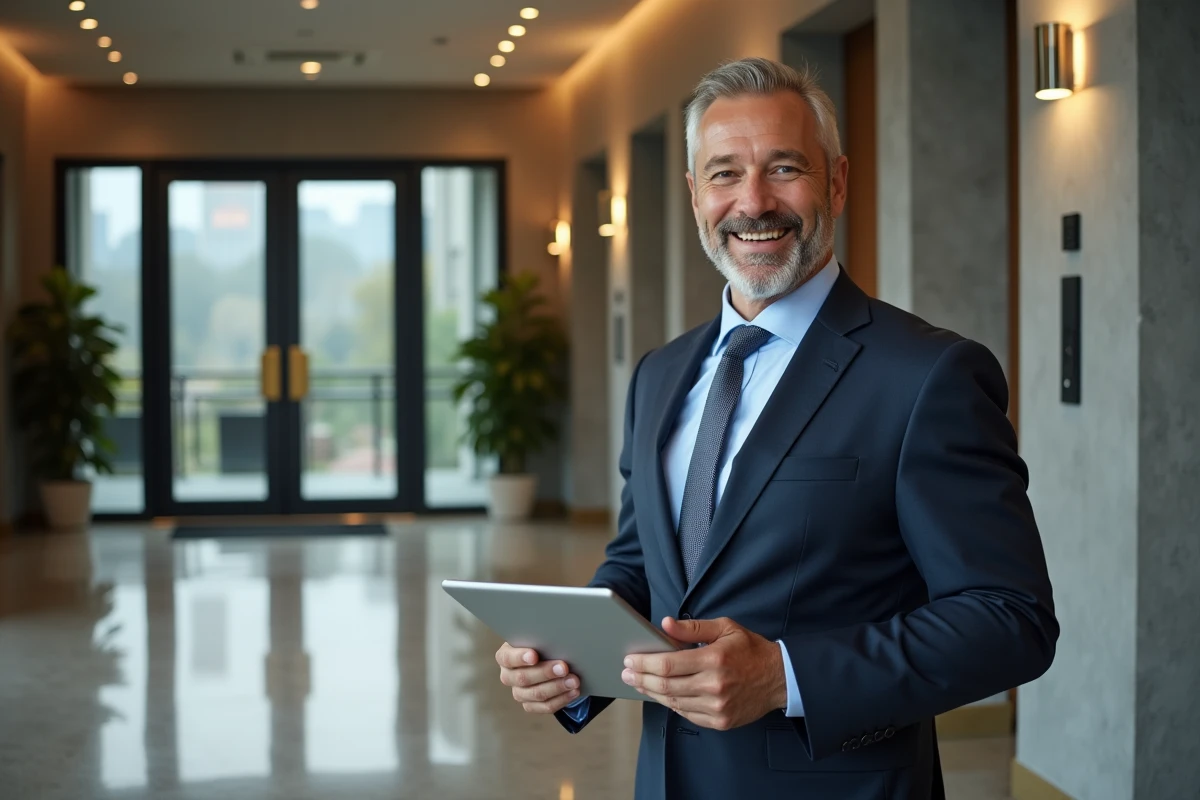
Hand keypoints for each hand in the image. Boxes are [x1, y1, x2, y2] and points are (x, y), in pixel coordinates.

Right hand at [495, 642, 581, 713]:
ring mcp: (519, 693)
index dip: (519, 657)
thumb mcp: (538, 638)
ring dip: (557, 687)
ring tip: (573, 681)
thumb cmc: (541, 644)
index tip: (534, 655)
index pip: (507, 658)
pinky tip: (573, 692)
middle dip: (545, 672)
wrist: (548, 659)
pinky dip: (562, 699)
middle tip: (563, 667)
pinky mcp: (531, 705)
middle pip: (523, 678)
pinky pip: (545, 706)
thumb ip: (541, 639)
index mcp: (505, 656)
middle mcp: (509, 676)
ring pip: (536, 694)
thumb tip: (556, 638)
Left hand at [622, 616, 787, 730]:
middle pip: (666, 685)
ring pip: (673, 702)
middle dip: (641, 678)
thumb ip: (692, 627)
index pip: (668, 664)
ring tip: (638, 683)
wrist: (779, 678)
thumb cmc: (750, 650)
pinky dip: (671, 705)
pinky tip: (662, 695)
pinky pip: (687, 714)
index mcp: (714, 659)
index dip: (644, 662)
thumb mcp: (724, 628)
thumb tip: (664, 624)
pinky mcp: (720, 722)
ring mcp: (717, 707)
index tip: (630, 659)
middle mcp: (714, 686)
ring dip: (652, 693)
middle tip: (626, 673)